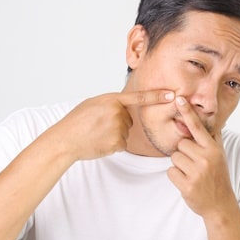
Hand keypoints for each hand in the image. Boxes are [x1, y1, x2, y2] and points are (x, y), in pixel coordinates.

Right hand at [53, 90, 174, 161]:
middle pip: (129, 119)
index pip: (140, 97)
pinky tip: (99, 142)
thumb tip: (124, 108)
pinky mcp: (118, 143)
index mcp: (112, 100)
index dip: (158, 96)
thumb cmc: (76, 121)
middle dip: (118, 123)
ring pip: (125, 132)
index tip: (173, 95)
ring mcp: (118, 128)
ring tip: (96, 134)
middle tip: (98, 125)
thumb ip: (111, 103)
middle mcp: (117, 113)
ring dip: (114, 135)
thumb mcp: (93, 104)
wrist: (66, 139)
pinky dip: (112, 145)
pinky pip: (121, 144)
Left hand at [167, 96, 233, 218]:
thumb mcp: (220, 155)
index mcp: (213, 149)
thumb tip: (211, 118)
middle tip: (196, 164)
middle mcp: (206, 158)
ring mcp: (196, 172)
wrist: (220, 205)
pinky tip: (187, 181)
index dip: (188, 112)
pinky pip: (170, 172)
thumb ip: (213, 137)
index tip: (180, 99)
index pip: (198, 127)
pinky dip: (176, 177)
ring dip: (180, 165)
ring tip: (192, 173)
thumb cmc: (218, 177)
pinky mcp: (187, 185)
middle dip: (184, 153)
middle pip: (181, 144)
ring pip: (174, 157)